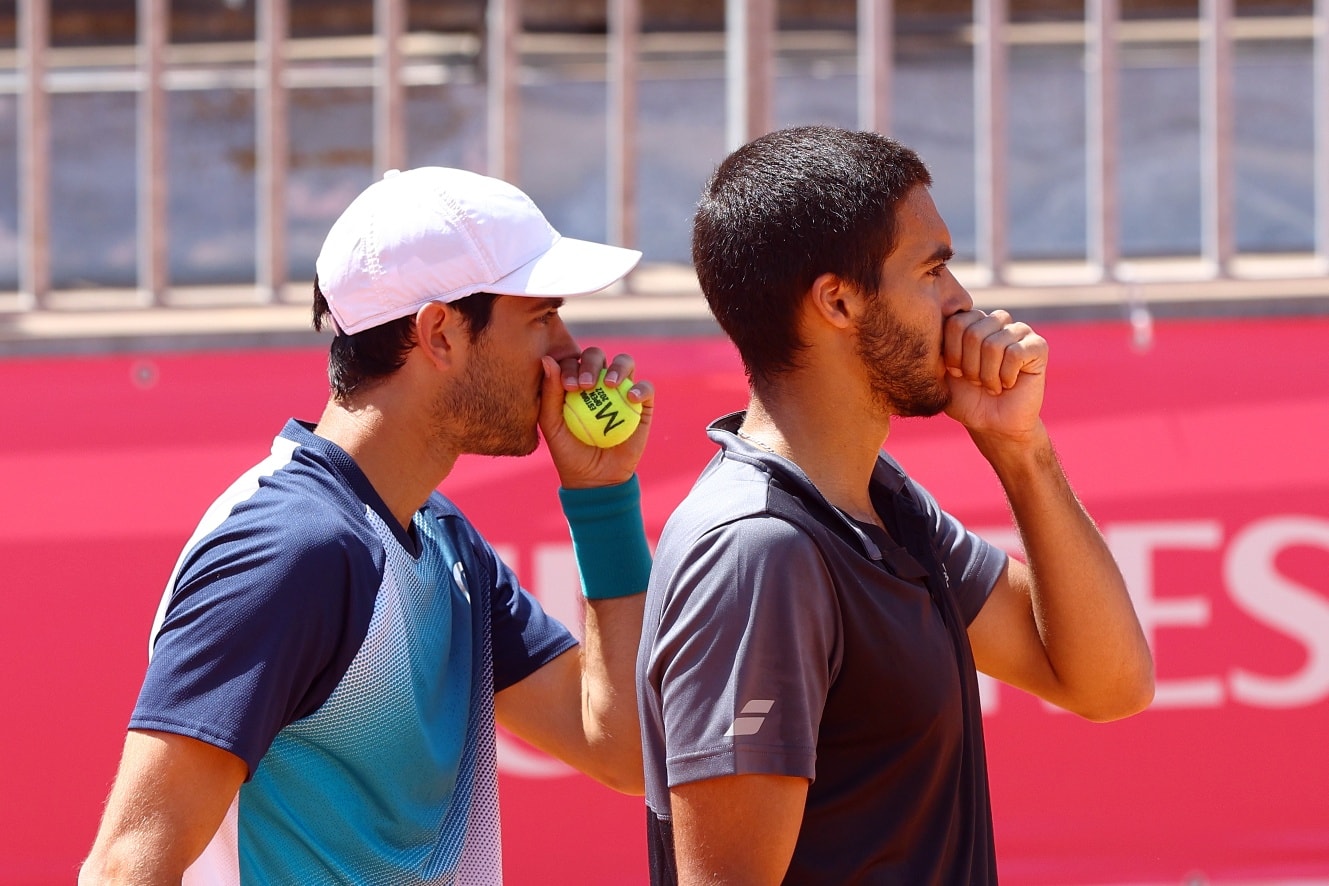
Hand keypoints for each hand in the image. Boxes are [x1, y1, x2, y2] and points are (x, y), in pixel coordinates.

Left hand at [538, 348, 654, 488]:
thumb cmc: (568, 451)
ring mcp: (622, 391)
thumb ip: (549, 392)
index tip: (568, 387)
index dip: (571, 367)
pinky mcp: (642, 405)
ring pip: (625, 363)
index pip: (574, 362)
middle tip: (586, 385)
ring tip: (610, 384)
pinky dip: (641, 388)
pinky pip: (646, 389)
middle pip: (598, 356)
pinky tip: (631, 398)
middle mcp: (599, 381)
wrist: (595, 479)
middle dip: (592, 363)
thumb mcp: (552, 424)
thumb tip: (548, 358)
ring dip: (618, 368)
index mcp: (575, 381)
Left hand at [942, 309, 1046, 444]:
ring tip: (991, 385)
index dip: (952, 354)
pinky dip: (1005, 377)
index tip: (956, 372)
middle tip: (976, 381)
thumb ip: (937, 344)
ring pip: (993, 345)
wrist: (992, 424)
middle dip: (969, 366)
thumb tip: (933, 317)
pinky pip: (1015, 353)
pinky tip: (1008, 384)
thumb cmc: (966, 397)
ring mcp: (1019, 331)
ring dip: (987, 375)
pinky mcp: (1038, 346)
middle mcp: (995, 321)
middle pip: (973, 332)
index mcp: (972, 322)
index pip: (955, 322)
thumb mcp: (941, 370)